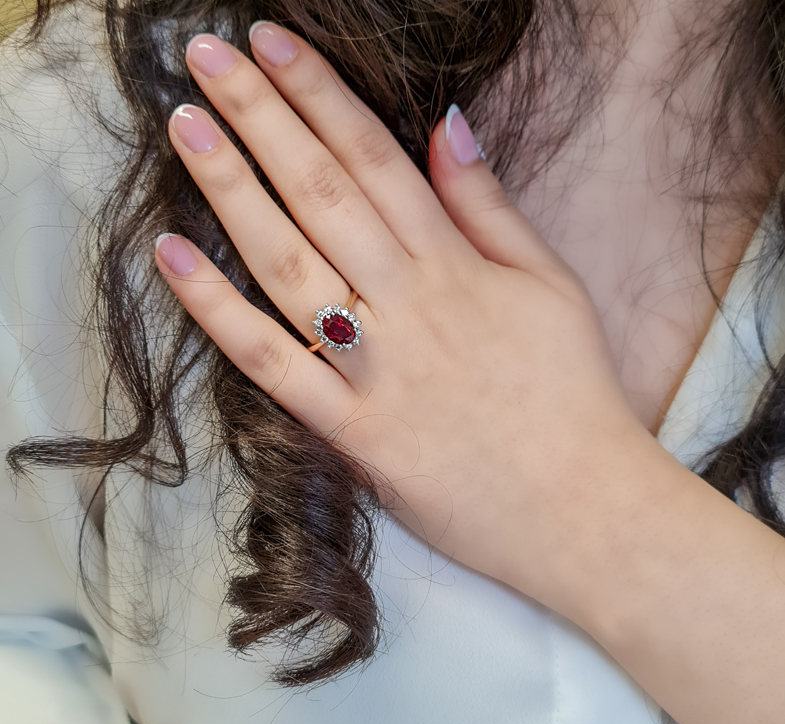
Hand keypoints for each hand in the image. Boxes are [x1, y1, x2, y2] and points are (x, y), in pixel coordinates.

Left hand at [155, 24, 653, 607]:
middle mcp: (407, 305)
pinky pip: (274, 365)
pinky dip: (219, 313)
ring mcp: (375, 369)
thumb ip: (491, 208)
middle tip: (206, 57)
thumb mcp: (551, 286)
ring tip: (185, 129)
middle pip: (321, 194)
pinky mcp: (352, 432)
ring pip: (288, 265)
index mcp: (456, 266)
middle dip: (260, 117)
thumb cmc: (575, 395)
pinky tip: (175, 258)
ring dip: (232, 191)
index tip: (270, 44)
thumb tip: (448, 125)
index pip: (374, 158)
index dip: (318, 94)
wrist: (583, 508)